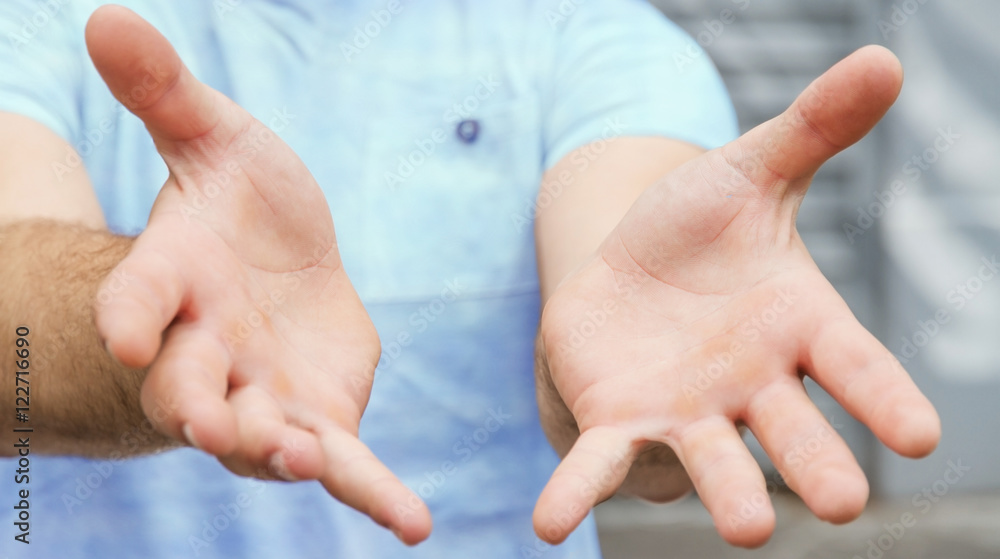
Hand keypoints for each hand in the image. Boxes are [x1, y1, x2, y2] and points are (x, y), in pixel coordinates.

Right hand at [88, 6, 429, 543]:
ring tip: (304, 457)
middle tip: (216, 423)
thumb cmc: (241, 205)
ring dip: (277, 451)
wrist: (282, 264)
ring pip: (262, 436)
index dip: (132, 315)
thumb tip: (107, 14)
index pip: (139, 302)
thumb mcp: (216, 139)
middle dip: (201, 405)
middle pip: (192, 389)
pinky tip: (412, 526)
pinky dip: (372, 494)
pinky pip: (345, 463)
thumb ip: (168, 95)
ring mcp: (263, 395)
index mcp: (175, 281)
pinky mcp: (321, 417)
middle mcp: (208, 352)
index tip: (131, 332)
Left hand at [532, 46, 939, 546]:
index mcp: (799, 327)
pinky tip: (548, 523)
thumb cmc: (701, 230)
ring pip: (710, 458)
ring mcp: (685, 412)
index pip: (855, 366)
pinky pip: (598, 464)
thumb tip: (887, 58)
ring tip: (744, 528)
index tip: (923, 435)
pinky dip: (577, 491)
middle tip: (844, 503)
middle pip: (793, 430)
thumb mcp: (751, 171)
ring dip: (726, 492)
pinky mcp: (618, 421)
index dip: (887, 399)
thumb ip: (814, 129)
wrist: (631, 269)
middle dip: (815, 464)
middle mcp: (752, 386)